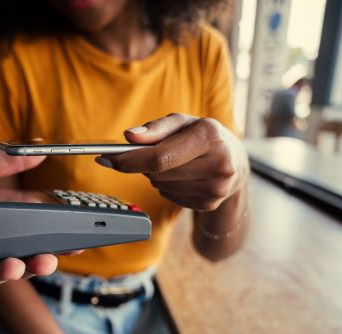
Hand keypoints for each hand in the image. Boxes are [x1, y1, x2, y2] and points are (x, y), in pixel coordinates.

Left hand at [0, 152, 57, 296]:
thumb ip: (8, 162)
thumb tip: (39, 150)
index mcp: (7, 227)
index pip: (39, 238)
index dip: (59, 245)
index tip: (77, 246)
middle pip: (24, 264)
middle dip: (38, 266)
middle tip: (46, 260)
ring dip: (8, 275)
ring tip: (13, 266)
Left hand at [96, 113, 248, 211]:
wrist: (234, 161)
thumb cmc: (201, 136)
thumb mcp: (181, 122)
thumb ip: (154, 128)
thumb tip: (129, 136)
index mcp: (210, 136)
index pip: (159, 157)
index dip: (128, 160)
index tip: (106, 158)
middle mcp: (218, 164)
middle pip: (156, 173)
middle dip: (142, 164)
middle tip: (146, 153)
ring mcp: (215, 188)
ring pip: (160, 185)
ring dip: (156, 174)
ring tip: (174, 162)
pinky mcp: (208, 204)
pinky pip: (168, 195)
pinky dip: (166, 185)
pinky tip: (182, 175)